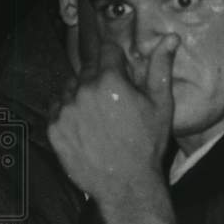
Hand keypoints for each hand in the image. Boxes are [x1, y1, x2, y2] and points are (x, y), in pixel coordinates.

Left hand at [47, 34, 178, 204]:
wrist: (126, 185)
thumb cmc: (147, 145)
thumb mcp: (161, 104)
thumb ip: (161, 67)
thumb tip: (170, 38)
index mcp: (109, 80)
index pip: (107, 50)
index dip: (117, 61)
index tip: (122, 73)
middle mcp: (82, 91)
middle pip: (88, 69)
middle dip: (100, 78)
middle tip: (112, 101)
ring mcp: (65, 111)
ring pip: (70, 87)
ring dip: (81, 93)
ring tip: (98, 115)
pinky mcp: (53, 129)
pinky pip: (56, 108)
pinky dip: (67, 112)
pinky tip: (84, 126)